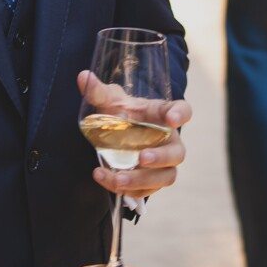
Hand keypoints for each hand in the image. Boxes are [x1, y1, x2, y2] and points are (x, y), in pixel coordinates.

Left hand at [77, 71, 191, 199]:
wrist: (118, 133)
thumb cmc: (122, 113)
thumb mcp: (110, 100)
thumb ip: (99, 91)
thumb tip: (83, 77)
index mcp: (163, 115)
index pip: (182, 111)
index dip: (180, 114)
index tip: (173, 119)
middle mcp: (169, 140)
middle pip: (177, 153)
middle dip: (161, 158)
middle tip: (142, 158)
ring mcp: (163, 164)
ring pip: (165, 177)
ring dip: (142, 180)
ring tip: (119, 179)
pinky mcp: (152, 181)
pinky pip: (146, 190)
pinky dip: (128, 189)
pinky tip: (107, 179)